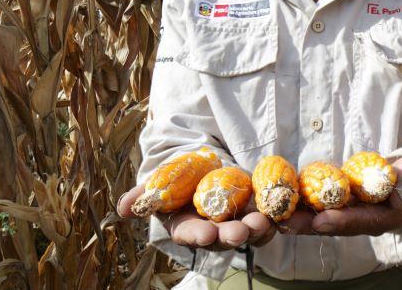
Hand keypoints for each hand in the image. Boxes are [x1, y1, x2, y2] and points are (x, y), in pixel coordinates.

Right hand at [117, 185, 275, 249]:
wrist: (203, 162)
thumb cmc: (176, 174)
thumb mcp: (158, 180)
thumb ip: (143, 194)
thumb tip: (122, 209)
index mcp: (185, 225)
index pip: (190, 234)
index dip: (198, 235)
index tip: (205, 233)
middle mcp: (211, 229)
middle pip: (221, 238)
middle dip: (231, 236)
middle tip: (240, 232)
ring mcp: (234, 223)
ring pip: (246, 232)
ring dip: (255, 230)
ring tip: (263, 223)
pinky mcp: (253, 212)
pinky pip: (264, 220)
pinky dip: (272, 219)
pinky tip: (278, 214)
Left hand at [279, 153, 401, 236]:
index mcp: (383, 217)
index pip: (360, 222)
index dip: (341, 221)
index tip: (321, 220)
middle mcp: (362, 220)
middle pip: (333, 225)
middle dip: (307, 225)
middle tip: (284, 222)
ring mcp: (350, 212)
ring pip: (320, 216)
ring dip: (297, 215)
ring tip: (273, 213)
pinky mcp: (340, 202)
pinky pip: (318, 203)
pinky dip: (299, 201)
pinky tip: (279, 198)